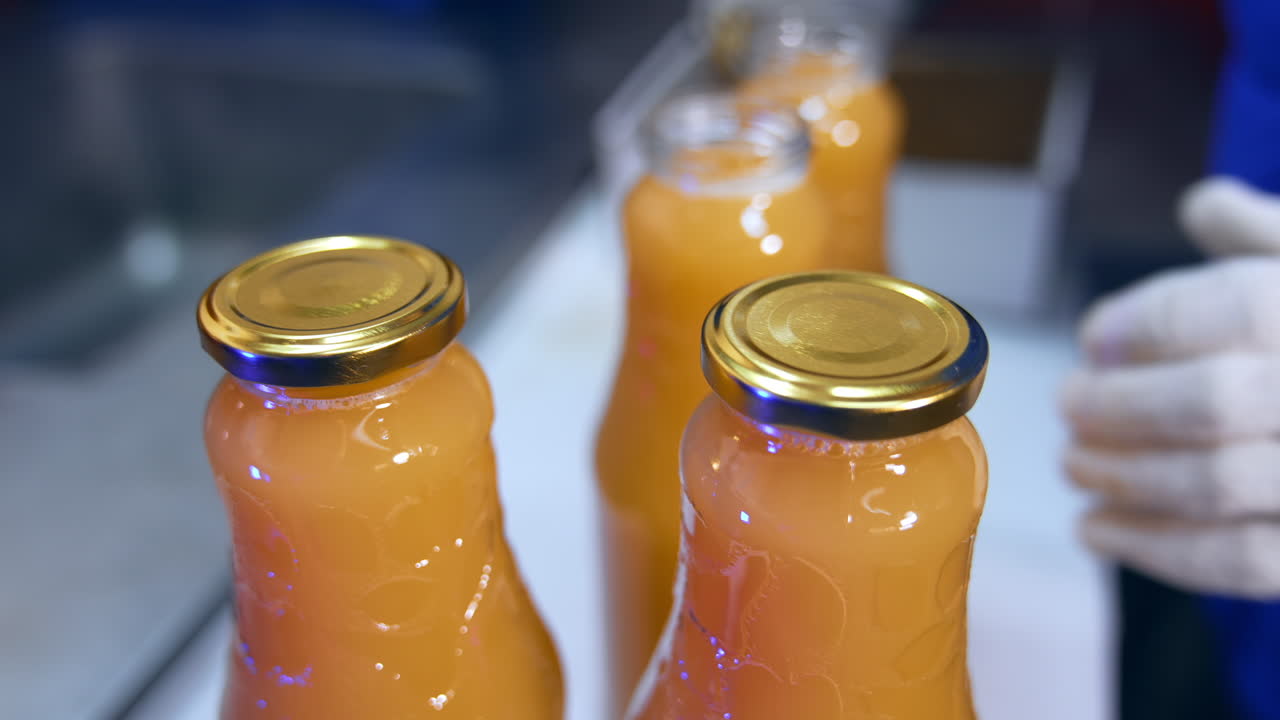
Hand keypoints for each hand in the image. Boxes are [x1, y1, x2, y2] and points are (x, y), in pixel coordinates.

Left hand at [1061, 177, 1279, 598]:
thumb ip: (1273, 238)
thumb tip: (1203, 204)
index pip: (1234, 307)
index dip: (1145, 322)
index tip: (1094, 338)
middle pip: (1213, 399)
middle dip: (1119, 405)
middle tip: (1068, 403)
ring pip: (1217, 483)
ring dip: (1123, 476)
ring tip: (1074, 463)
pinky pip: (1237, 561)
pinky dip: (1151, 548)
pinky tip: (1095, 529)